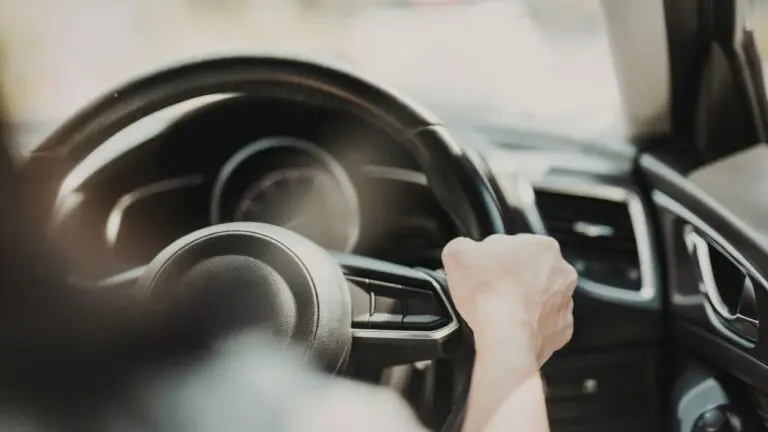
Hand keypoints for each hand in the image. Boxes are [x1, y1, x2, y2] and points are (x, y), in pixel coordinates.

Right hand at [441, 234, 576, 369]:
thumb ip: (462, 245)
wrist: (505, 335)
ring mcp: (565, 303)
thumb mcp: (457, 252)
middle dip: (511, 279)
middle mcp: (561, 273)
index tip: (481, 270)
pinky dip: (528, 325)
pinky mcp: (562, 330)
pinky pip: (543, 324)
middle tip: (488, 290)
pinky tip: (511, 327)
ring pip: (539, 298)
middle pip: (530, 271)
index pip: (514, 245)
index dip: (493, 258)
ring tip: (498, 311)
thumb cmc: (489, 291)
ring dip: (522, 302)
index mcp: (544, 246)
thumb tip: (463, 251)